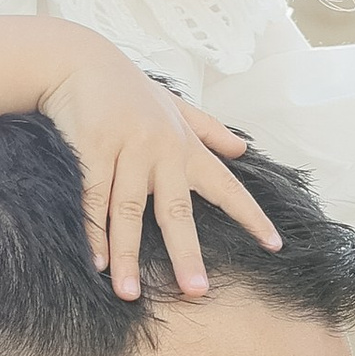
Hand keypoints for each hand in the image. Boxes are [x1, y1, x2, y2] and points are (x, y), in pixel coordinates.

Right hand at [34, 33, 281, 299]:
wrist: (81, 62)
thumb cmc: (130, 89)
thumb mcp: (176, 106)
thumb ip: (209, 130)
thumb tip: (243, 148)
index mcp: (185, 146)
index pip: (225, 186)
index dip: (250, 215)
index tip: (273, 245)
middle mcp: (162, 151)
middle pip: (175, 211)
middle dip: (186, 252)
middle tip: (196, 290)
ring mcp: (126, 151)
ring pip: (127, 212)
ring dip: (127, 255)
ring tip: (129, 293)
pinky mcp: (93, 150)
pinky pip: (93, 199)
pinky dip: (93, 232)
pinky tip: (96, 263)